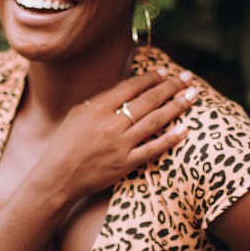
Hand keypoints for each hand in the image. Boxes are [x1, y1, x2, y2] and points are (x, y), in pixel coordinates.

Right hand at [33, 68, 197, 204]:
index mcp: (97, 108)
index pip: (131, 87)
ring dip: (176, 106)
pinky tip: (185, 129)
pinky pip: (153, 149)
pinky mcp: (125, 164)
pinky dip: (170, 138)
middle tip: (187, 78)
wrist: (57, 177)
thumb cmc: (65, 144)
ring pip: (155, 121)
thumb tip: (126, 90)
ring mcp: (120, 145)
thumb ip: (101, 101)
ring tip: (192, 96)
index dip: (151, 78)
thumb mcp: (78, 114)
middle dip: (171, 87)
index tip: (165, 73)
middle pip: (148, 101)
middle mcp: (111, 124)